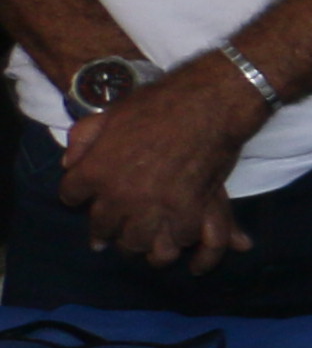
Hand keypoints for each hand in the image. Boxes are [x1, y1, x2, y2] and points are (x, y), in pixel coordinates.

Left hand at [56, 54, 255, 273]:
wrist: (207, 105)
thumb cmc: (158, 104)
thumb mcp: (110, 113)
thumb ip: (84, 138)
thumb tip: (69, 163)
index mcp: (96, 170)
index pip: (71, 196)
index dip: (77, 197)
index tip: (84, 199)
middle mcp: (120, 195)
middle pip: (103, 228)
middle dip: (104, 231)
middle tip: (109, 235)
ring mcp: (154, 206)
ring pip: (137, 242)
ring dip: (138, 243)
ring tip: (141, 244)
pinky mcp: (188, 210)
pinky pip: (178, 238)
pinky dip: (177, 237)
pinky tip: (176, 233)